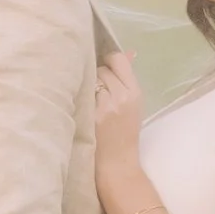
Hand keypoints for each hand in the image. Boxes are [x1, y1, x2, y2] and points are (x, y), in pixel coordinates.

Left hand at [92, 50, 144, 196]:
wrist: (117, 162)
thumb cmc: (125, 132)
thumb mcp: (134, 104)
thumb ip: (128, 78)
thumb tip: (129, 51)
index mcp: (134, 92)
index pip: (118, 59)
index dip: (108, 60)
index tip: (104, 67)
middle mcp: (120, 96)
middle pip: (101, 68)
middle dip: (96, 74)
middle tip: (96, 88)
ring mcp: (103, 105)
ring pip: (89, 79)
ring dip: (87, 84)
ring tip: (88, 96)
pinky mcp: (89, 115)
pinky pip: (81, 93)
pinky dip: (80, 95)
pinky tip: (81, 104)